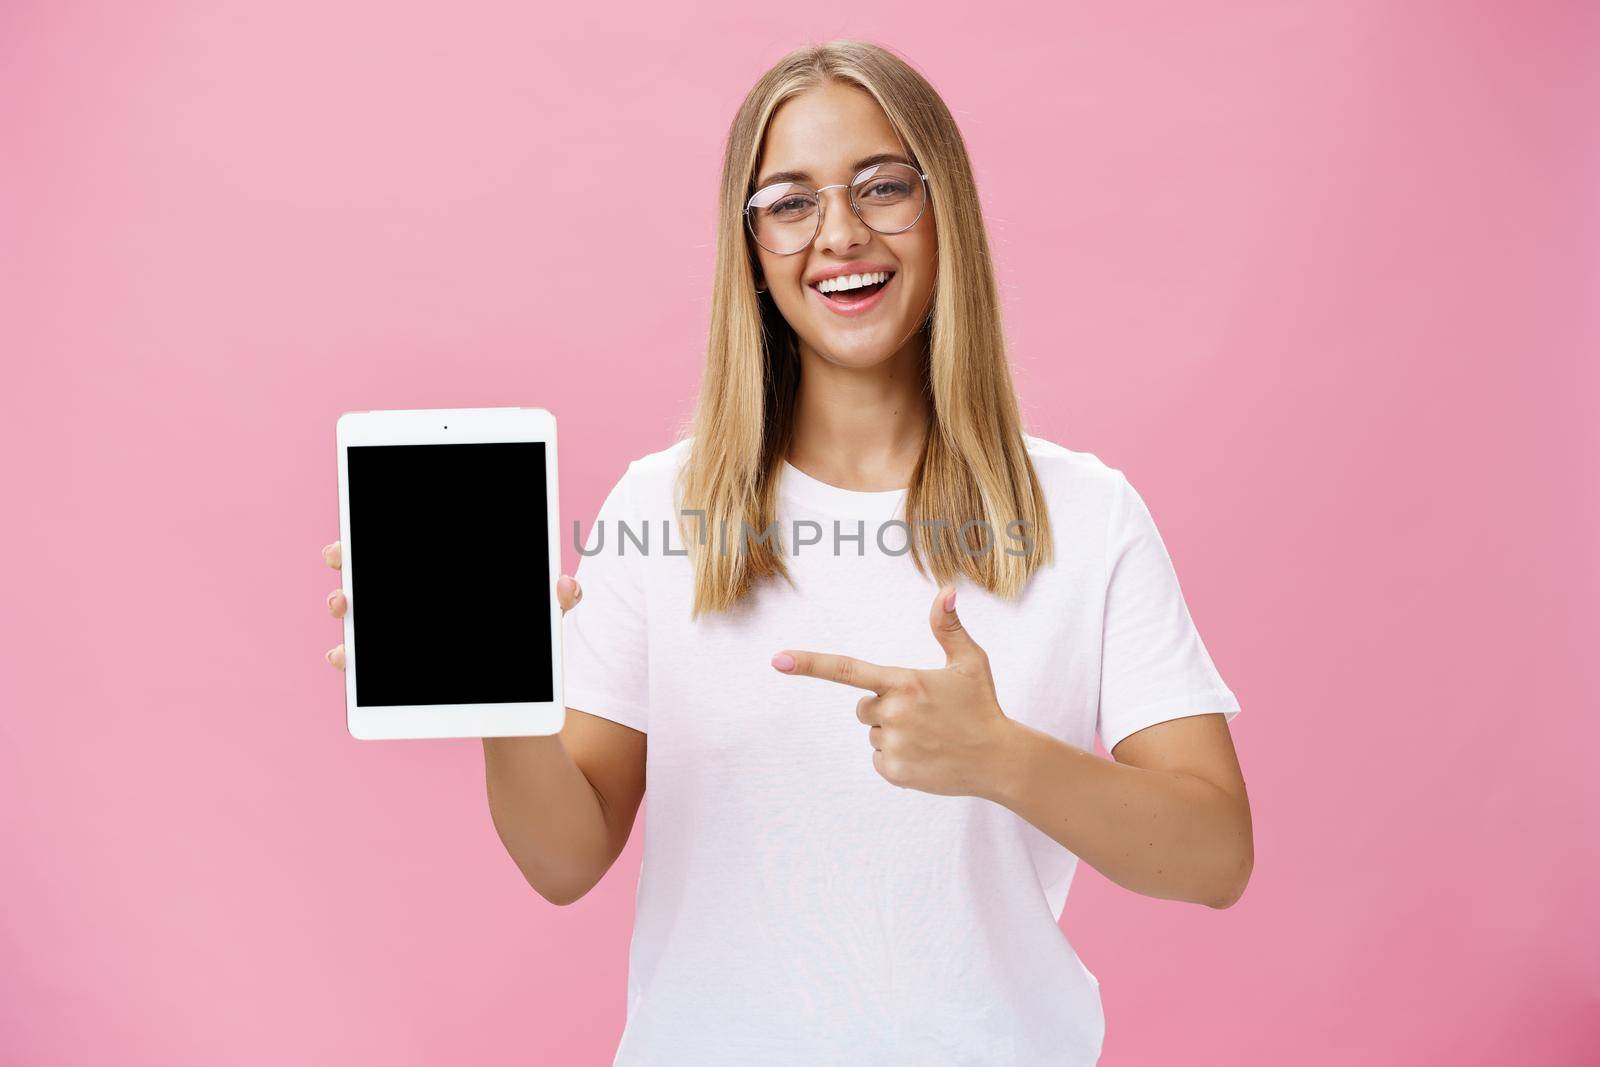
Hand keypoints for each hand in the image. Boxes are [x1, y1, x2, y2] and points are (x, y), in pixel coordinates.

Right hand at [320, 539, 582, 670]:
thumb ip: (557, 601)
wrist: (519, 702)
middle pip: (372, 569)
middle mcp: (413, 597)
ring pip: (360, 612)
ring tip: (344, 604)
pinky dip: (347, 657)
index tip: (366, 523)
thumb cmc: (527, 644)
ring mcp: (397, 636)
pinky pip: (363, 662)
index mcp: (446, 575)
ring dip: (344, 603)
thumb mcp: (543, 618)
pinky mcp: (394, 675)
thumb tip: (566, 585)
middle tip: (341, 554)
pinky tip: (343, 655)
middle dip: (349, 558)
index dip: (382, 527)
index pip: (407, 541)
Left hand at [770, 585, 1011, 797]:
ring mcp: (893, 745)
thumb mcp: (969, 662)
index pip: (847, 670)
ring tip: (929, 736)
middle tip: (923, 713)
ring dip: (894, 733)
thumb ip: (948, 627)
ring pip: (873, 733)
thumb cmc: (982, 705)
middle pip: (864, 707)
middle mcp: (893, 713)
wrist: (999, 760)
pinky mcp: (894, 772)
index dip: (809, 663)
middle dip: (885, 708)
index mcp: (904, 682)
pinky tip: (926, 755)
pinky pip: (879, 759)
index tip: (778, 659)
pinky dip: (898, 758)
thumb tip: (946, 591)